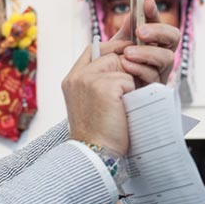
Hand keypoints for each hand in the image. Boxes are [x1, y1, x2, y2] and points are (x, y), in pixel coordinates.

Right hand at [62, 39, 134, 155]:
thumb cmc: (99, 133)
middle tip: (129, 91)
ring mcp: (88, 79)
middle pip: (111, 54)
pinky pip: (129, 79)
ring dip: (130, 83)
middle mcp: (77, 77)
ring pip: (122, 65)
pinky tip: (124, 109)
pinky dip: (132, 93)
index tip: (127, 57)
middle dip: (126, 68)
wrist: (95, 154)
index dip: (113, 49)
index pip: (93, 49)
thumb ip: (101, 80)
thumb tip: (124, 60)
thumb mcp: (92, 102)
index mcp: (72, 79)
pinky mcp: (104, 87)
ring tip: (124, 104)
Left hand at [110, 0, 180, 85]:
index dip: (155, 13)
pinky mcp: (155, 89)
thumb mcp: (118, 48)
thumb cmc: (115, 70)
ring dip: (147, 52)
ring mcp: (161, 72)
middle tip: (140, 31)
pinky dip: (139, 68)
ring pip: (166, 57)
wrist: (107, 95)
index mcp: (154, 42)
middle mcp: (161, 55)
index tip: (146, 3)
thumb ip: (126, 32)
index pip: (160, 23)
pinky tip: (126, 65)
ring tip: (128, 53)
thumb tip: (132, 14)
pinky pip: (154, 76)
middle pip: (173, 37)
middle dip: (158, 31)